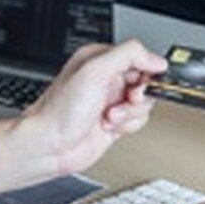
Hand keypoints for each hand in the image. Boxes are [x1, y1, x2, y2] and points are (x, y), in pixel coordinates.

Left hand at [0, 40, 166, 195]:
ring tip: (109, 115)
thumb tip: (156, 59)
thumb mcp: (95, 72)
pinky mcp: (115, 121)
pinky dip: (128, 126)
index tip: (141, 83)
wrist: (48, 147)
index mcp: (100, 59)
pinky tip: (108, 126)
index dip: (146, 71)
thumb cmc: (59, 111)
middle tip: (126, 99)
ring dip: (129, 113)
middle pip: (145, 81)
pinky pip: (138, 120)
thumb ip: (128, 56)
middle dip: (137, 95)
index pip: (139, 57)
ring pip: (144, 103)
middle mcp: (106, 78)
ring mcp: (111, 101)